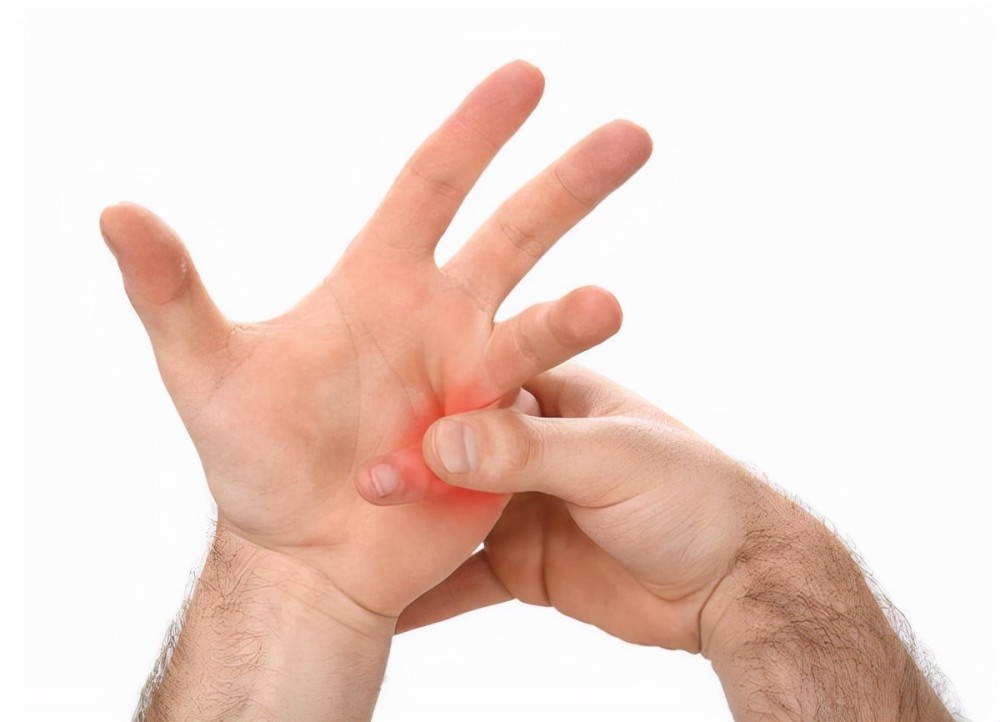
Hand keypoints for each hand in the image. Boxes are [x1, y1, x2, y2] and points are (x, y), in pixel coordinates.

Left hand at [102, 61, 651, 623]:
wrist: (301, 556)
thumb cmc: (253, 461)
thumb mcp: (202, 373)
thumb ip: (168, 295)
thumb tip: (115, 211)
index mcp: (383, 283)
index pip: (432, 186)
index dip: (476, 131)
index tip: (527, 76)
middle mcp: (443, 322)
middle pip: (516, 236)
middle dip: (571, 185)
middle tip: (633, 136)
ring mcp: (478, 385)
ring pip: (540, 332)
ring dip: (574, 316)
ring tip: (608, 304)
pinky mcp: (502, 449)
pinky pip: (520, 431)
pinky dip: (512, 435)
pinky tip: (487, 446)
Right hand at [393, 366, 953, 720]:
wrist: (736, 585)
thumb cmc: (693, 496)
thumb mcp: (611, 458)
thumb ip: (527, 450)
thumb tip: (441, 439)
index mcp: (552, 398)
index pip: (470, 387)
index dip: (422, 402)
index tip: (372, 418)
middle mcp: (530, 449)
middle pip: (448, 456)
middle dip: (404, 472)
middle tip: (354, 490)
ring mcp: (524, 509)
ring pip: (447, 518)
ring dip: (405, 530)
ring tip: (344, 543)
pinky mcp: (524, 565)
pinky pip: (463, 579)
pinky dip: (426, 592)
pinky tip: (381, 603)